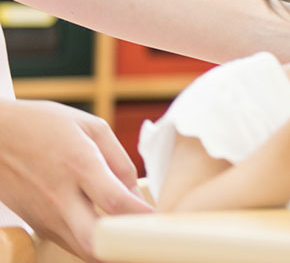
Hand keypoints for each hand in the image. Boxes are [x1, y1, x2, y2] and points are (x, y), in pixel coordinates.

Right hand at [0, 99, 153, 260]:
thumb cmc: (42, 125)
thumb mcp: (90, 128)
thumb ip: (120, 162)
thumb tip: (138, 198)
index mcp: (78, 165)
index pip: (116, 203)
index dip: (144, 218)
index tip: (166, 222)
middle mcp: (59, 196)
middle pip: (96, 242)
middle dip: (128, 248)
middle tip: (152, 242)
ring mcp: (45, 215)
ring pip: (85, 251)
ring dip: (113, 251)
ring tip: (136, 240)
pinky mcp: (37, 225)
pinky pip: (72, 245)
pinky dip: (95, 247)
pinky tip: (111, 236)